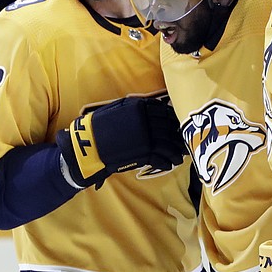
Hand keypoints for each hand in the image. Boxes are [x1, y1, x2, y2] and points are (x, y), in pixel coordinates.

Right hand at [56, 96, 185, 187]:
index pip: (164, 111)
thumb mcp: (118, 107)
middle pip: (169, 128)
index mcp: (140, 107)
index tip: (176, 125)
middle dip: (177, 137)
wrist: (89, 144)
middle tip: (182, 143)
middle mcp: (147, 120)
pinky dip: (166, 162)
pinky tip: (168, 165)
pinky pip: (160, 157)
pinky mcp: (144, 152)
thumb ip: (137, 106)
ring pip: (168, 144)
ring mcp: (147, 136)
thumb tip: (156, 108)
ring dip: (175, 152)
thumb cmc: (101, 125)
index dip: (172, 119)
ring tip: (178, 157)